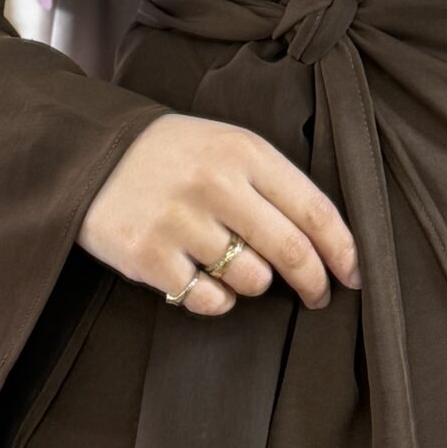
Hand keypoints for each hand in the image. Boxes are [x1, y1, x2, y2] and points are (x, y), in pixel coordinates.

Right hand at [78, 112, 362, 316]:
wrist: (91, 154)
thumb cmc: (176, 157)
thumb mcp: (228, 147)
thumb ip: (275, 185)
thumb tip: (329, 243)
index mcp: (244, 151)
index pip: (313, 208)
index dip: (343, 249)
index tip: (355, 275)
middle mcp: (215, 184)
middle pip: (290, 250)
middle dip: (314, 282)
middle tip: (319, 297)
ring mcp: (179, 221)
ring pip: (251, 280)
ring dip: (254, 284)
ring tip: (233, 264)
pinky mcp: (148, 257)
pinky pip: (209, 300)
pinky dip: (215, 299)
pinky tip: (202, 278)